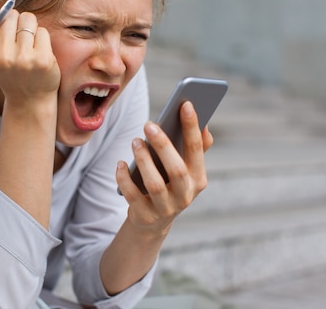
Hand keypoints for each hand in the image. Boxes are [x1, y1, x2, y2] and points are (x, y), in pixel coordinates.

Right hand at [0, 3, 60, 106]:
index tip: (0, 25)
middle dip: (14, 22)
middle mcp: (1, 56)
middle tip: (15, 42)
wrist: (29, 98)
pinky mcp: (43, 60)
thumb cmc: (4, 70)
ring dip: (29, 28)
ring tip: (27, 45)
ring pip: (28, 19)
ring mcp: (23, 59)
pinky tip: (38, 53)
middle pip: (10, 14)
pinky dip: (41, 38)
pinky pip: (42, 31)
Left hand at [116, 101, 212, 235]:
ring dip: (143, 160)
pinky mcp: (145, 215)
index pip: (197, 150)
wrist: (154, 221)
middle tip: (149, 125)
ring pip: (155, 184)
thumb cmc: (170, 184)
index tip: (185, 104)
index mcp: (198, 179)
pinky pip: (133, 196)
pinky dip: (125, 178)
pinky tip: (121, 163)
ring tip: (135, 141)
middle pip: (176, 170)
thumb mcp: (185, 169)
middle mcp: (185, 195)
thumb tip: (205, 125)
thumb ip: (196, 149)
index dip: (192, 127)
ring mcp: (165, 208)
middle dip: (163, 146)